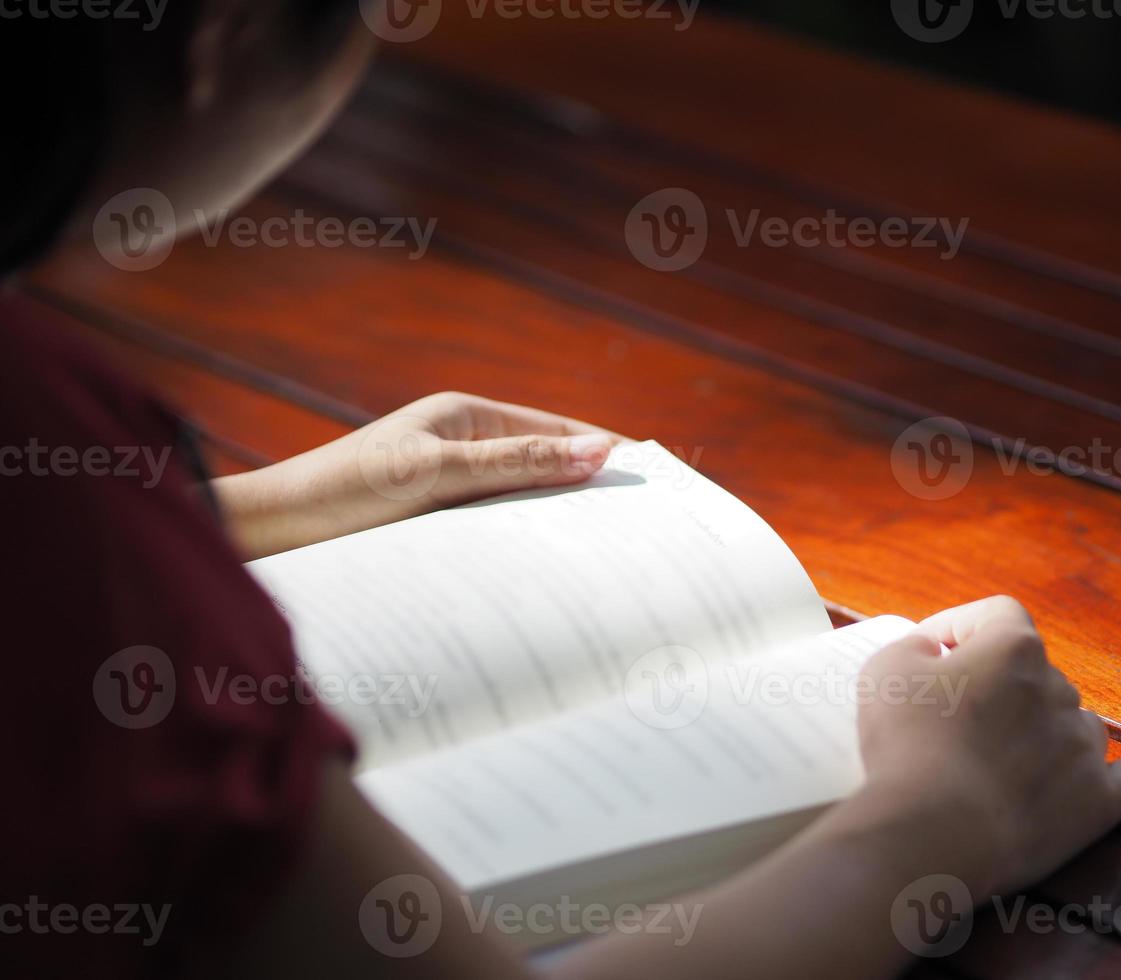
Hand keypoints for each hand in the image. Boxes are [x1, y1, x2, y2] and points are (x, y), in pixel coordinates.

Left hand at [211, 392, 620, 559]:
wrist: (274, 534)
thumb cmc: (347, 491)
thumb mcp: (439, 474)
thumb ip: (519, 463)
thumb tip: (600, 450)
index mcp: (465, 415)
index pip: (555, 426)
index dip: (600, 449)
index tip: (649, 478)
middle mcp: (461, 444)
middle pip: (543, 462)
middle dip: (584, 490)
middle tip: (638, 527)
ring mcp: (448, 484)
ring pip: (520, 498)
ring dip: (553, 520)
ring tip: (603, 552)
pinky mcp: (433, 519)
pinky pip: (494, 525)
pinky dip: (521, 540)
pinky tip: (544, 568)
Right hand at [850, 595, 1120, 897]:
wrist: (934, 832)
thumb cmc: (907, 744)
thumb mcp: (886, 670)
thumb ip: (918, 644)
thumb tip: (939, 651)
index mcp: (1013, 649)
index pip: (998, 614)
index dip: (963, 626)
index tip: (934, 653)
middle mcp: (1060, 688)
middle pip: (1035, 673)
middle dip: (1000, 687)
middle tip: (957, 717)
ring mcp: (1085, 747)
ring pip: (1075, 723)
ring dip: (1044, 731)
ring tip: (1003, 761)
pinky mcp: (1099, 802)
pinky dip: (1101, 775)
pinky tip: (1076, 781)